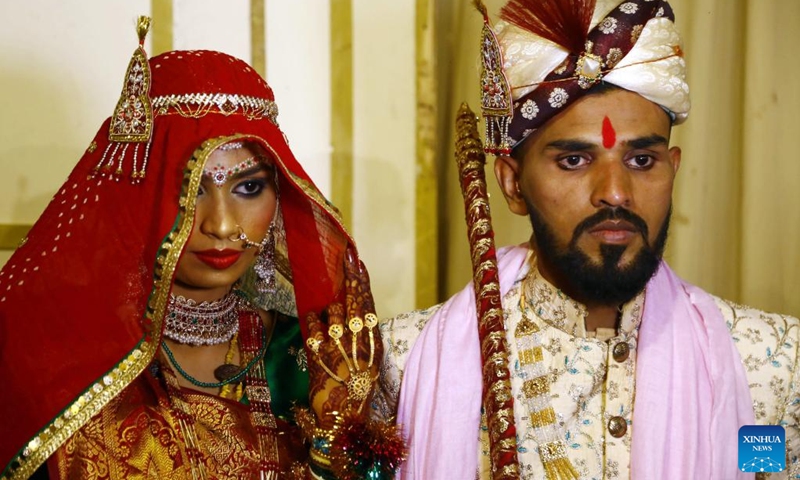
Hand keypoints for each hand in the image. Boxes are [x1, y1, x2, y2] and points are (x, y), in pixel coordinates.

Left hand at [305, 246, 381, 427]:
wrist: (346, 421)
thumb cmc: (356, 392)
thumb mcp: (367, 364)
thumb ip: (361, 340)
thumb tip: (353, 316)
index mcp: (373, 346)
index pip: (369, 308)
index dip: (363, 285)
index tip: (359, 264)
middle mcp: (359, 346)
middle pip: (355, 306)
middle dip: (351, 280)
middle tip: (347, 259)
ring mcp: (340, 352)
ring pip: (336, 317)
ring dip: (331, 308)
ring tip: (330, 306)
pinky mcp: (321, 362)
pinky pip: (314, 333)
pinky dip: (312, 322)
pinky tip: (310, 315)